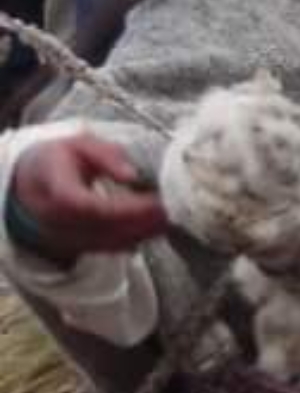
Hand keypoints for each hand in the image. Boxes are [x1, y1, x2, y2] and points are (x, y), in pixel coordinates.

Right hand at [12, 135, 168, 260]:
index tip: (156, 202)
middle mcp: (60, 222)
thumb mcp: (77, 145)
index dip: (124, 209)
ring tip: (173, 217)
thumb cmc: (59, 160)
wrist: (31, 184)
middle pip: (106, 229)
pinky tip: (160, 227)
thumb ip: (104, 155)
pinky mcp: (82, 246)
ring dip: (145, 234)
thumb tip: (131, 174)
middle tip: (175, 210)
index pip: (88, 207)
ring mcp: (69, 238)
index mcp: (56, 191)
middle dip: (144, 222)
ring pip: (111, 243)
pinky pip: (112, 248)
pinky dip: (138, 239)